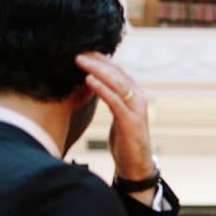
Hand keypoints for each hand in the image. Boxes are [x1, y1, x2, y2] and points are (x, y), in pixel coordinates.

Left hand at [75, 52, 153, 181]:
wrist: (136, 165)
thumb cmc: (125, 140)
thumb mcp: (118, 114)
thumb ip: (111, 98)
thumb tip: (92, 82)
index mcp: (134, 95)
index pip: (117, 70)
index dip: (100, 59)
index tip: (81, 50)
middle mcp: (138, 97)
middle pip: (117, 72)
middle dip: (97, 60)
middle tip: (77, 50)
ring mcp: (136, 109)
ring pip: (116, 83)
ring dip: (97, 70)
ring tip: (79, 61)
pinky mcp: (131, 122)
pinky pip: (115, 101)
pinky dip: (102, 89)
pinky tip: (88, 80)